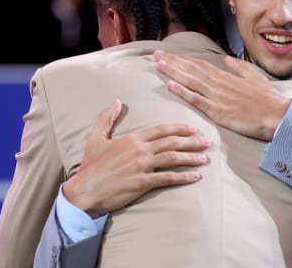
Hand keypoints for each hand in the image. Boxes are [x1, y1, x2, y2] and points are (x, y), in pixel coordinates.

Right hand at [63, 98, 210, 217]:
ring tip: (205, 159)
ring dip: (191, 158)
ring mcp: (142, 166)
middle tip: (207, 142)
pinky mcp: (143, 183)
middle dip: (192, 141)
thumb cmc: (91, 166)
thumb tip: (116, 101)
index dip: (179, 128)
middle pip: (172, 142)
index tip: (193, 128)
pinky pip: (168, 178)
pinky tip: (195, 177)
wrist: (84, 190)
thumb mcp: (96, 138)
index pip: (161, 130)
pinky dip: (183, 177)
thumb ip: (107, 118)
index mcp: (132, 139)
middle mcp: (140, 150)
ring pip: (173, 158)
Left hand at [153, 50, 290, 140]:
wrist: (277, 114)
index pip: (200, 65)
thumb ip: (239, 68)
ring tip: (158, 65)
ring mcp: (217, 97)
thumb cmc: (268, 99)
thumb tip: (226, 59)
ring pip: (191, 81)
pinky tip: (170, 86)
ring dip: (173, 72)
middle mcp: (219, 84)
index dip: (183, 59)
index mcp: (227, 76)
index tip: (170, 54)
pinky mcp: (218, 111)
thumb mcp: (254, 77)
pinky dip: (182, 92)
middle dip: (173, 62)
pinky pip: (196, 100)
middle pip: (191, 70)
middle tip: (156, 55)